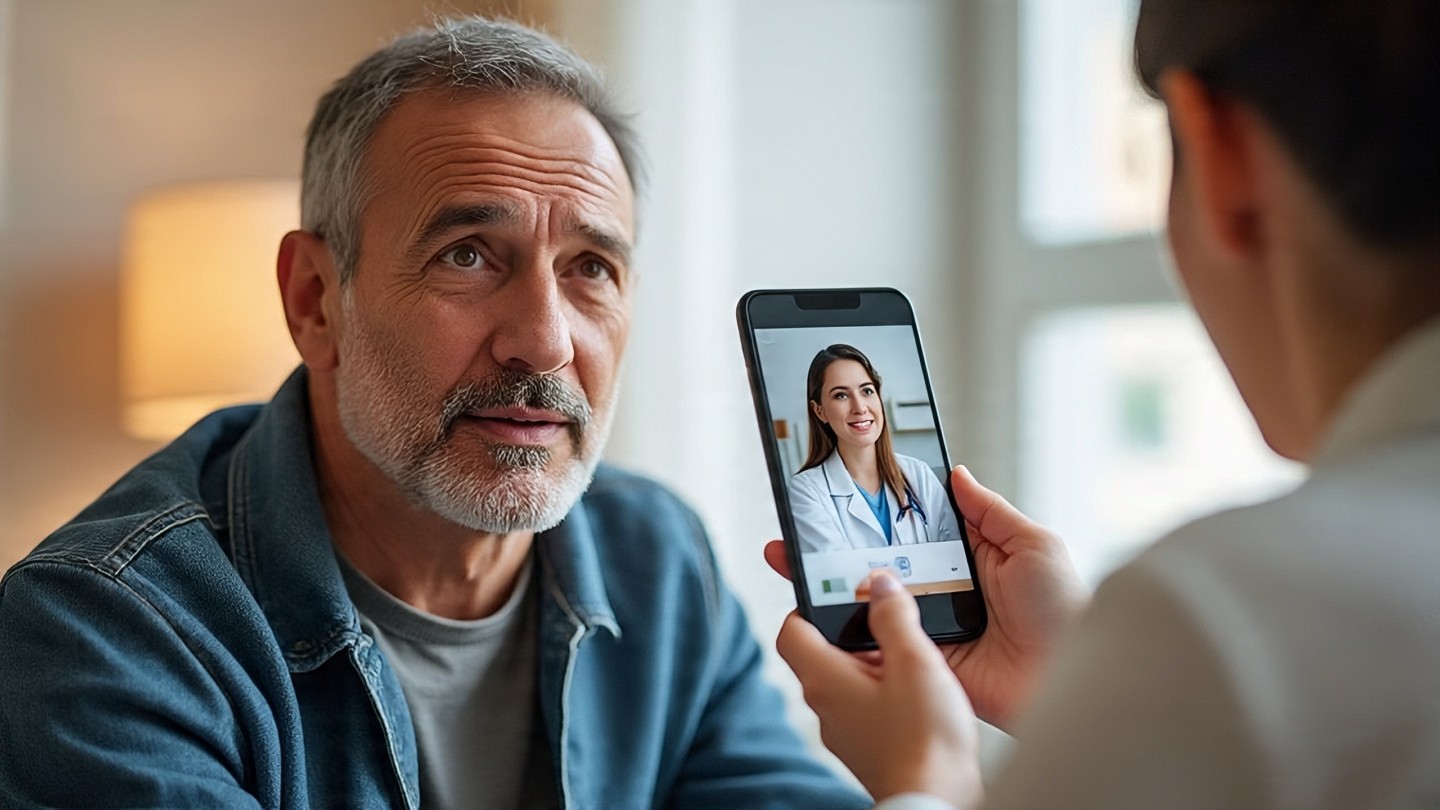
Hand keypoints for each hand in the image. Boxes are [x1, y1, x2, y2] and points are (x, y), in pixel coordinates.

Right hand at [765, 465, 1088, 730]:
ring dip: (835, 593)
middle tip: (796, 538)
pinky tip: (818, 623)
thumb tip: (957, 474)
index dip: (878, 518)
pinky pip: (883, 648)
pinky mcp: (925, 663)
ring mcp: (932, 627)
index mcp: (969, 558)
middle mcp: (945, 591)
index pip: (912, 532)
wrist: (1068, 680)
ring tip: (796, 571)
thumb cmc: (1065, 609)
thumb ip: (990, 511)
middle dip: (838, 553)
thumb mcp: (1033, 545)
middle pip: (883, 567)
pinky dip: (852, 640)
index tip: (838, 501)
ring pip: (874, 607)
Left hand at [777, 570, 982, 806]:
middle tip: (885, 615)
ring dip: (873, 660)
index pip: (791, 630)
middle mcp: (826, 707)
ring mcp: (845, 730)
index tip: (840, 591)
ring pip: (847, 679)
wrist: (935, 801)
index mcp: (824, 679)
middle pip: (821, 652)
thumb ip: (894, 617)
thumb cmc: (923, 742)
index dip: (810, 604)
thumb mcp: (915, 662)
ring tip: (910, 651)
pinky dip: (885, 688)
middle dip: (852, 630)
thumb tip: (879, 585)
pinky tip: (918, 689)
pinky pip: (865, 705)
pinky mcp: (868, 746)